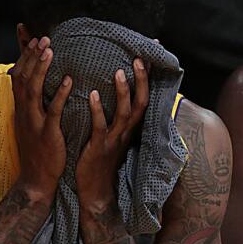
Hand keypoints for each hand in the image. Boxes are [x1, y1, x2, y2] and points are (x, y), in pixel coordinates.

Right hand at [10, 37, 68, 200]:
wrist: (36, 180)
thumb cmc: (39, 150)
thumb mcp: (33, 123)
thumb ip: (35, 103)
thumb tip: (36, 85)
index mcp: (22, 107)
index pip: (18, 74)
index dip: (23, 54)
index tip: (29, 34)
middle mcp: (24, 111)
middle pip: (23, 77)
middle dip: (31, 55)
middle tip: (42, 37)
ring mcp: (34, 122)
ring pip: (33, 90)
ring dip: (41, 68)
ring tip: (50, 50)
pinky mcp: (47, 134)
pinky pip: (53, 111)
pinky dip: (60, 94)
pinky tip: (69, 81)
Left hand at [76, 60, 148, 207]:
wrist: (94, 190)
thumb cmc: (99, 158)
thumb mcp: (111, 134)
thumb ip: (113, 114)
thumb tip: (109, 89)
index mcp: (129, 126)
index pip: (144, 96)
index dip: (148, 76)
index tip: (150, 53)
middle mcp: (126, 131)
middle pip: (142, 102)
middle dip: (142, 80)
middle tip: (139, 57)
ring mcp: (114, 139)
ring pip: (126, 113)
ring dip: (124, 92)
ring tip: (118, 71)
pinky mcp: (99, 148)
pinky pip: (101, 127)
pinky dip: (98, 111)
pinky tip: (92, 95)